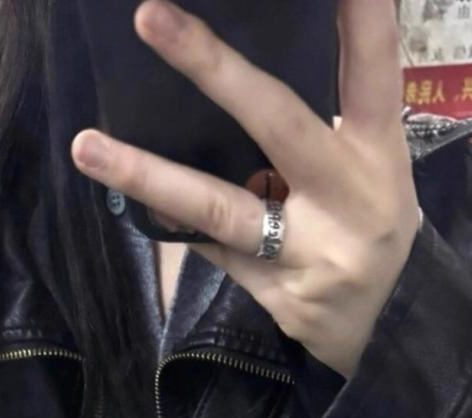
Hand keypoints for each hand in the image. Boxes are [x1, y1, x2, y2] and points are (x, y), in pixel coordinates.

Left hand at [71, 0, 420, 379]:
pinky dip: (174, 220)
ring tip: (86, 146)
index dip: (361, 16)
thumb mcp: (372, 166)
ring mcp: (312, 253)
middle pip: (277, 123)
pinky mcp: (280, 296)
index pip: (372, 70)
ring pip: (221, 207)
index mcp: (378, 152)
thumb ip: (332, 114)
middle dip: (213, 67)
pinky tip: (130, 197)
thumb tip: (243, 58)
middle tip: (149, 16)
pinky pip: (212, 248)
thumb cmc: (367, 224)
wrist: (384, 331)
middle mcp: (348, 199)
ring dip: (149, 174)